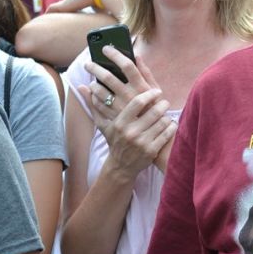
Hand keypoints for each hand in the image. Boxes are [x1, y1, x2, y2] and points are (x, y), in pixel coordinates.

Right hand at [77, 47, 174, 177]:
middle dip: (162, 104)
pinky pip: (167, 133)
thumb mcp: (103, 124)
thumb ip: (94, 105)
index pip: (137, 103)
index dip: (149, 94)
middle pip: (153, 111)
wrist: (121, 166)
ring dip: (167, 116)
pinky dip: (171, 127)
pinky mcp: (152, 151)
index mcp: (120, 123)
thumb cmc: (114, 141)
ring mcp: (142, 142)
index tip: (156, 91)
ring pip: (162, 122)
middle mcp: (131, 132)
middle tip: (165, 102)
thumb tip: (81, 86)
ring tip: (166, 114)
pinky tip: (170, 124)